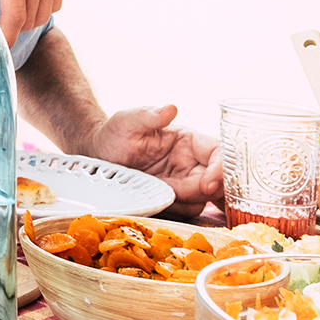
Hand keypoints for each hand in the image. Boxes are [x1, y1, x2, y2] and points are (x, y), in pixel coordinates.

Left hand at [85, 105, 224, 216]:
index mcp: (189, 141)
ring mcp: (183, 182)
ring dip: (187, 201)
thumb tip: (170, 108)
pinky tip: (157, 201)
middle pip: (219, 181)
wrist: (98, 155)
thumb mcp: (127, 121)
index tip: (208, 184)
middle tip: (180, 193)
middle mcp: (192, 162)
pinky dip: (176, 210)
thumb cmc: (115, 134)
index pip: (219, 153)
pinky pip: (186, 210)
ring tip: (159, 192)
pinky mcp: (173, 199)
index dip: (220, 170)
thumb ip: (148, 115)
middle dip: (208, 191)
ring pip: (203, 199)